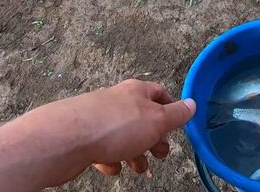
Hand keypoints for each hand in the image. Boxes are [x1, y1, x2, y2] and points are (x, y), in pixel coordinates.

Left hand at [71, 79, 195, 175]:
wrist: (66, 139)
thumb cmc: (114, 126)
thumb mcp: (156, 120)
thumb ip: (176, 114)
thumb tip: (192, 104)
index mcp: (136, 92)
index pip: (159, 94)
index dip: (170, 110)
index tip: (175, 126)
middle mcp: (117, 101)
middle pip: (142, 119)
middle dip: (153, 139)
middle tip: (160, 154)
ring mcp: (99, 119)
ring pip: (123, 137)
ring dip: (134, 153)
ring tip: (137, 167)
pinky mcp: (84, 136)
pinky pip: (102, 149)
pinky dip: (110, 160)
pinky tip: (110, 167)